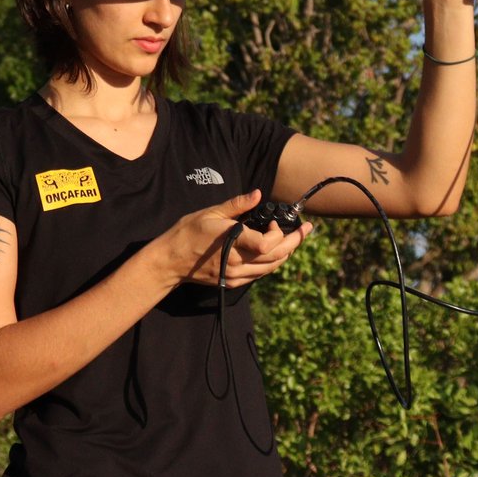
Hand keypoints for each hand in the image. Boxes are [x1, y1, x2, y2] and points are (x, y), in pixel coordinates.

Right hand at [159, 189, 312, 288]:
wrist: (171, 261)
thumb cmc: (188, 233)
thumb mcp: (210, 213)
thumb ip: (237, 205)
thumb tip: (258, 194)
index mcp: (231, 242)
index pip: (267, 245)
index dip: (277, 234)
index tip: (273, 223)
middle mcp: (236, 262)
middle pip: (276, 257)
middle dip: (294, 242)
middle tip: (306, 229)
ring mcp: (235, 275)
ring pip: (271, 268)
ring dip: (286, 253)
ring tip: (295, 239)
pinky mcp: (233, 282)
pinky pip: (260, 273)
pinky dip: (272, 262)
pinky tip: (276, 252)